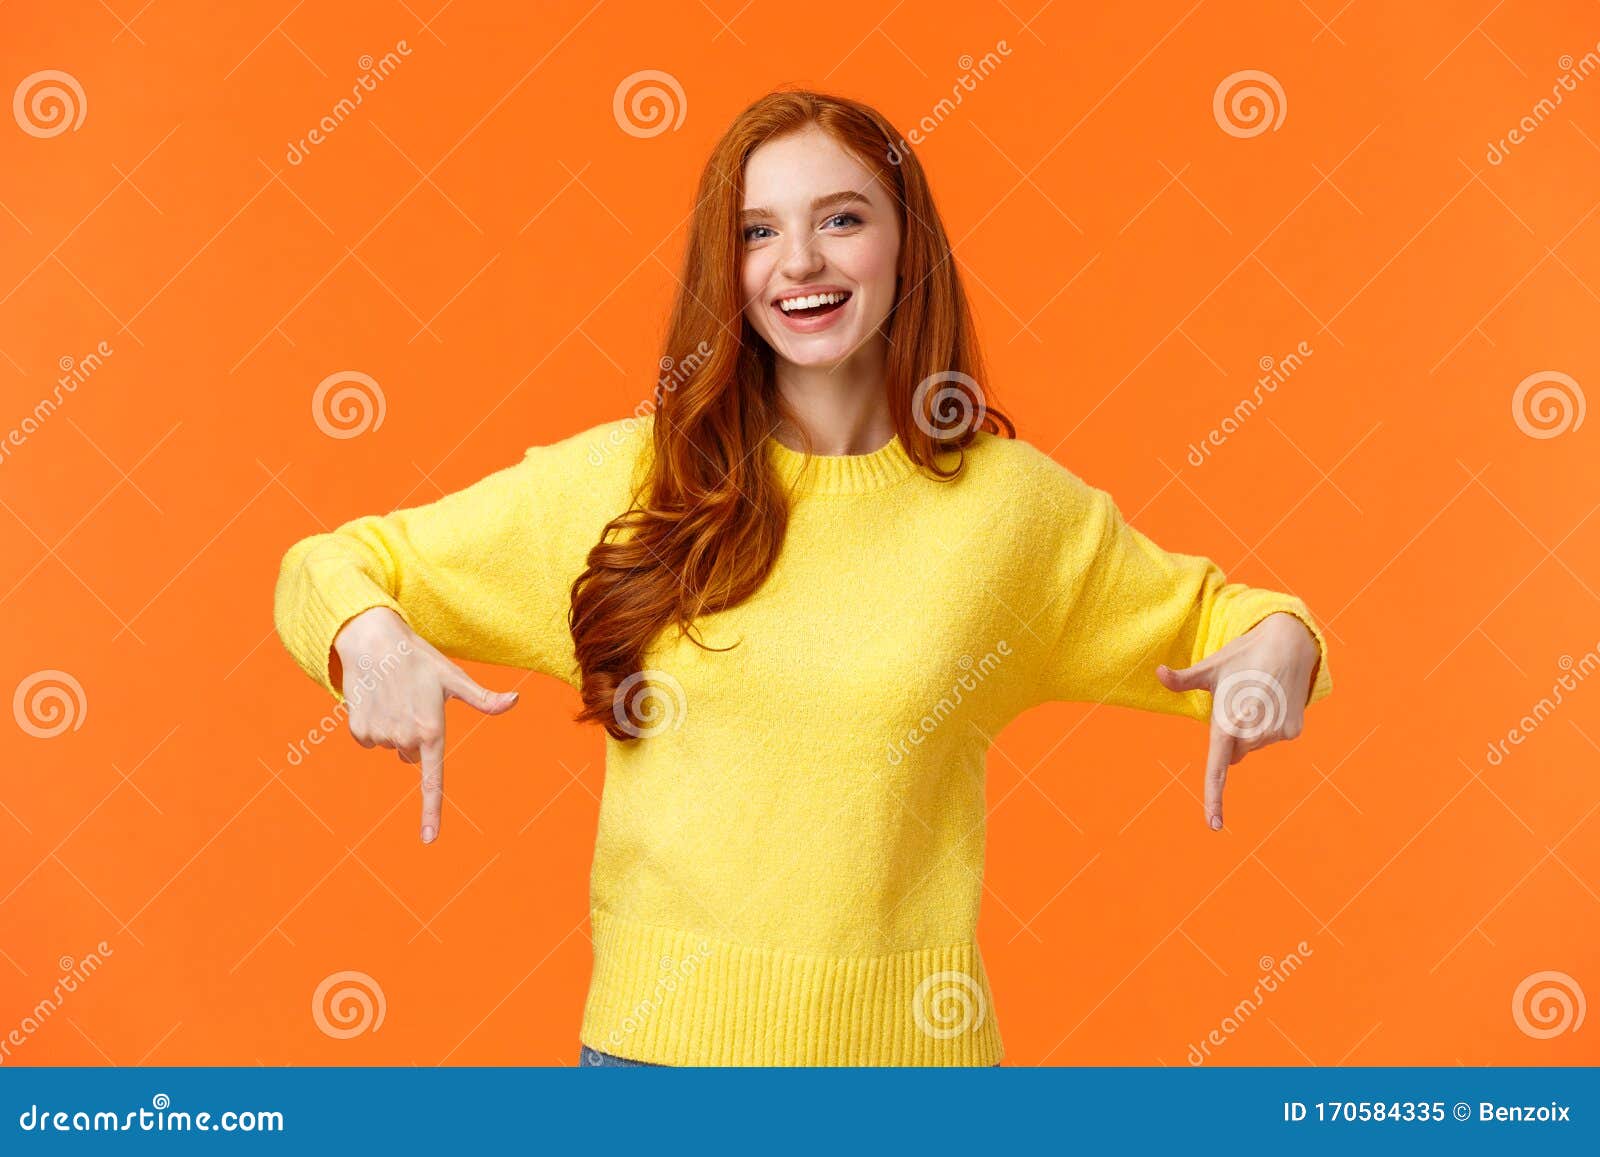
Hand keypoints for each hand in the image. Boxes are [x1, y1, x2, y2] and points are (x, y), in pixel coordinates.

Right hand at [332, 607, 519, 844]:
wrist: (373, 641)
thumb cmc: (419, 660)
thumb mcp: (454, 677)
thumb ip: (484, 699)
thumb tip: (516, 700)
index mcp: (432, 730)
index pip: (433, 780)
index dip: (432, 811)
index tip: (429, 839)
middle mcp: (404, 738)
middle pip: (414, 756)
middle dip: (416, 736)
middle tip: (414, 703)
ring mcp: (379, 736)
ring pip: (393, 747)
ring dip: (395, 727)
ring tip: (395, 696)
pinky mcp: (358, 731)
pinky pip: (372, 740)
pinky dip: (375, 724)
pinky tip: (377, 699)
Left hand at [1154, 612, 1318, 831]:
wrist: (1288, 643)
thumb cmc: (1241, 656)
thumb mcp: (1210, 668)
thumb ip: (1182, 680)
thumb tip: (1158, 672)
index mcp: (1227, 723)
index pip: (1217, 768)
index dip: (1213, 797)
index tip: (1213, 824)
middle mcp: (1252, 734)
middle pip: (1234, 753)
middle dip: (1231, 736)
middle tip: (1238, 702)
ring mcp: (1276, 735)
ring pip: (1253, 745)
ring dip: (1251, 729)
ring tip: (1257, 696)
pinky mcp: (1293, 732)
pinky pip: (1273, 738)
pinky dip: (1270, 725)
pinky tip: (1273, 699)